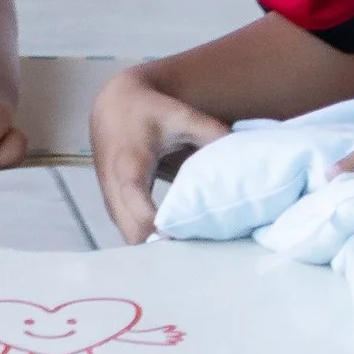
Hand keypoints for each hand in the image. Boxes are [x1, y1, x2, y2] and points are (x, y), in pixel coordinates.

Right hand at [90, 69, 228, 244]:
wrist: (111, 106)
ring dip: (156, 246)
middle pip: (135, 238)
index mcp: (129, 168)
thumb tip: (241, 153)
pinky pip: (130, 233)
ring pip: (130, 241)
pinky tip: (177, 234)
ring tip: (192, 241)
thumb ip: (210, 132)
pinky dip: (149, 239)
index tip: (191, 234)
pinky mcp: (114, 207)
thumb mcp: (179, 115)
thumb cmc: (147, 111)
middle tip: (198, 243)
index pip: (140, 212)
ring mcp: (111, 202)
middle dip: (163, 247)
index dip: (164, 230)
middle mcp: (114, 191)